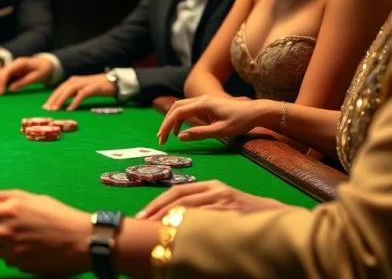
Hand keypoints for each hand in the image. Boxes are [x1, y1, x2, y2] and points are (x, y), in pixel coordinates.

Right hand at [0, 56, 52, 95]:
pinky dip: (1, 84)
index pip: (6, 71)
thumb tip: (11, 89)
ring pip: (0, 75)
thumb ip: (24, 82)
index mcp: (19, 63)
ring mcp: (12, 68)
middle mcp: (13, 64)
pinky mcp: (13, 72)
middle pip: (0, 73)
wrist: (47, 64)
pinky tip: (0, 91)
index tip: (0, 92)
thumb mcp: (36, 77)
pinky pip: (4, 77)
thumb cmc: (43, 70)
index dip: (2, 82)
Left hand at [0, 187, 90, 276]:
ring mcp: (12, 248)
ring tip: (10, 243)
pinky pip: (7, 261)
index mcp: (8, 207)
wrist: (83, 240)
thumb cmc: (59, 215)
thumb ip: (3, 196)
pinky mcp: (20, 264)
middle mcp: (6, 227)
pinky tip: (26, 251)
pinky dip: (10, 257)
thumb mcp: (32, 199)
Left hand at [42, 74, 116, 110]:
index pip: (58, 89)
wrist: (113, 82)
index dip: (51, 98)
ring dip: (61, 100)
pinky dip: (75, 102)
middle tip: (47, 110)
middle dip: (53, 100)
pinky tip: (70, 109)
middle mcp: (76, 81)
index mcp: (72, 81)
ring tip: (55, 110)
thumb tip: (63, 105)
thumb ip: (73, 95)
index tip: (45, 108)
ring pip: (69, 91)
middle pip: (61, 90)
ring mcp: (84, 83)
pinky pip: (81, 95)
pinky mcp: (93, 88)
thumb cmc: (97, 88)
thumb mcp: (82, 90)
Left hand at [136, 180, 287, 220]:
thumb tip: (174, 217)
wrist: (276, 216)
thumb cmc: (246, 214)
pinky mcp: (232, 213)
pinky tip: (179, 233)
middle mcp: (216, 190)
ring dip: (169, 218)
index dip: (158, 201)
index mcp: (212, 185)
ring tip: (154, 230)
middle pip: (178, 197)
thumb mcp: (223, 203)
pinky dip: (191, 225)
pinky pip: (206, 219)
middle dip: (157, 209)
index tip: (143, 214)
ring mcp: (224, 201)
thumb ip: (202, 205)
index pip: (178, 190)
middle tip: (142, 221)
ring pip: (190, 208)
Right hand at [157, 95, 268, 144]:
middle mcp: (201, 99)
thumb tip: (180, 137)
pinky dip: (181, 118)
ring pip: (181, 107)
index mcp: (202, 104)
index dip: (167, 125)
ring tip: (169, 135)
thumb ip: (200, 134)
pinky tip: (181, 130)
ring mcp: (203, 100)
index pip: (178, 113)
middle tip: (161, 137)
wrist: (256, 112)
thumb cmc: (241, 122)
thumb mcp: (221, 131)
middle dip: (166, 122)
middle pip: (176, 107)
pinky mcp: (207, 104)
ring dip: (172, 120)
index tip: (162, 139)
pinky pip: (188, 109)